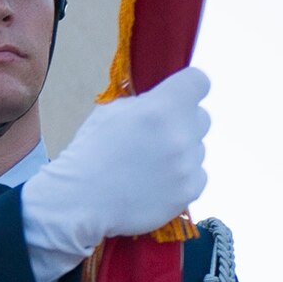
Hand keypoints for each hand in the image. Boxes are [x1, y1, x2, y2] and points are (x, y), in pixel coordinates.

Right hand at [20, 67, 208, 270]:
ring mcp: (187, 165)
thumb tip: (163, 102)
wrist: (81, 200)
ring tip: (150, 166)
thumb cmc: (90, 152)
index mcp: (161, 107)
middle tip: (158, 137)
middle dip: (183, 122)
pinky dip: (183, 178)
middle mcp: (180, 134)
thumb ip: (144, 103)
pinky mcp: (189, 191)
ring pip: (198, 149)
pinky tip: (158, 183)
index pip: (198, 82)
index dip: (188, 87)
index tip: (178, 97)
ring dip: (181, 153)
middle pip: (201, 117)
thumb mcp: (110, 112)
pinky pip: (199, 175)